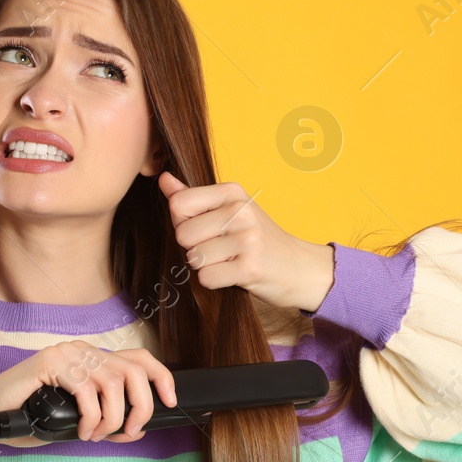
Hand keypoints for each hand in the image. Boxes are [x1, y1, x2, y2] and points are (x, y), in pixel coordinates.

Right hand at [0, 342, 177, 445]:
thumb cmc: (29, 416)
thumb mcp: (78, 419)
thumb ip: (106, 418)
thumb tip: (138, 428)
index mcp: (91, 358)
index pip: (138, 357)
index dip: (161, 376)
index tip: (170, 400)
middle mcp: (82, 350)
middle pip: (133, 371)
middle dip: (141, 406)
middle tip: (128, 431)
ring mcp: (66, 353)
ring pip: (114, 383)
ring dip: (113, 417)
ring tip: (97, 434)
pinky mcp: (50, 363)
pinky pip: (87, 391)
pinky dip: (92, 417)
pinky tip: (83, 430)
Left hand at [157, 171, 333, 312]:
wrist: (298, 267)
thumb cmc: (257, 239)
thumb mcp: (230, 210)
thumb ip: (194, 197)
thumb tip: (163, 180)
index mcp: (232, 192)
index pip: (179, 204)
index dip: (182, 223)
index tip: (204, 229)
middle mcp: (241, 211)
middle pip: (183, 234)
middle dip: (194, 248)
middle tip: (218, 250)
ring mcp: (247, 239)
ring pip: (194, 258)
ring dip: (206, 266)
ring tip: (228, 261)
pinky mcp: (250, 267)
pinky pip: (207, 277)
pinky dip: (214, 282)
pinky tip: (232, 275)